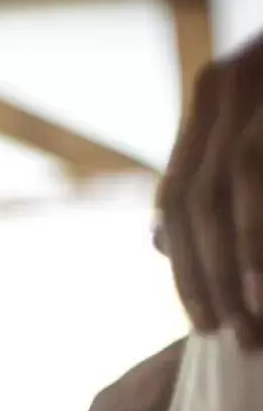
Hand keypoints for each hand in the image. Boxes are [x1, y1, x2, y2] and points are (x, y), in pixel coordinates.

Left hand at [157, 31, 262, 341]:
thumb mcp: (254, 139)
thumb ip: (215, 173)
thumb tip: (158, 242)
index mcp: (214, 93)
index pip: (178, 199)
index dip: (186, 268)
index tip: (205, 324)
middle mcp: (231, 78)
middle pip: (196, 199)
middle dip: (209, 275)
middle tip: (235, 337)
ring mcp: (258, 74)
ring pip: (231, 182)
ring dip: (238, 259)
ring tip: (256, 318)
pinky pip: (256, 169)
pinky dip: (258, 233)